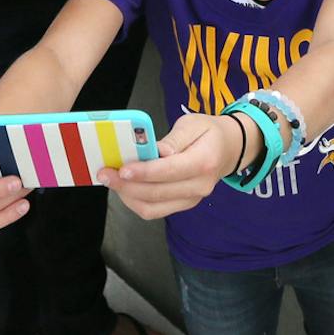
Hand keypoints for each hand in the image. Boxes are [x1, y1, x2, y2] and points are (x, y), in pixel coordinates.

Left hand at [102, 112, 239, 221]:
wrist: (229, 149)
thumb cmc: (208, 131)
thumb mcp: (192, 123)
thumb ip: (172, 139)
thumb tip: (152, 152)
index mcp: (204, 161)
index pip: (169, 171)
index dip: (144, 172)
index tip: (121, 169)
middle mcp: (200, 186)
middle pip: (157, 193)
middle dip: (127, 186)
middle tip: (105, 174)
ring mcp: (192, 200)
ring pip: (153, 208)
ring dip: (127, 196)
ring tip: (110, 180)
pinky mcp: (183, 205)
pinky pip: (155, 211)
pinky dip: (135, 201)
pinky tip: (124, 188)